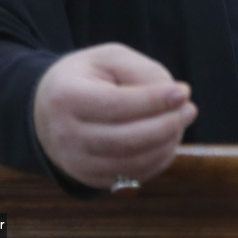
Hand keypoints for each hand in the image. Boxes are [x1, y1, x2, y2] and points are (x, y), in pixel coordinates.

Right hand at [33, 43, 197, 188]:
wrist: (48, 109)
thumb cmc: (87, 77)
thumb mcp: (110, 58)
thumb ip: (142, 71)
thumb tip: (175, 97)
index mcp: (66, 97)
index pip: (116, 105)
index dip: (154, 100)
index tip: (183, 91)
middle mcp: (65, 136)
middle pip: (125, 140)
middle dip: (166, 126)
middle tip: (190, 110)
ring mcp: (74, 163)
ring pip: (131, 163)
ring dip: (166, 144)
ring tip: (181, 121)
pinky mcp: (88, 178)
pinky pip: (130, 176)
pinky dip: (157, 160)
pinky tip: (168, 139)